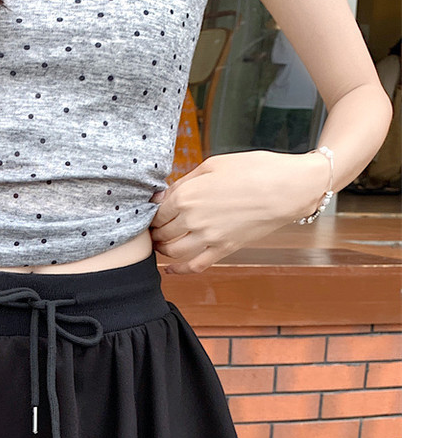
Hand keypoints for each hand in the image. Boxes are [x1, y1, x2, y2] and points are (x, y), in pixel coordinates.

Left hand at [149, 150, 329, 272]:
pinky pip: (195, 266)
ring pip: (173, 252)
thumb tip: (161, 196)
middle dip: (156, 232)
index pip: (157, 213)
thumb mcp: (213, 166)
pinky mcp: (223, 249)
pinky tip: (170, 270)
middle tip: (155, 230)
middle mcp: (193, 220)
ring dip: (163, 250)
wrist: (287, 188)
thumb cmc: (253, 169)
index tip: (151, 215)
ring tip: (162, 245)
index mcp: (187, 196)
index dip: (151, 215)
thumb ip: (184, 183)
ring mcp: (208, 238)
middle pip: (162, 233)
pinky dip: (179, 271)